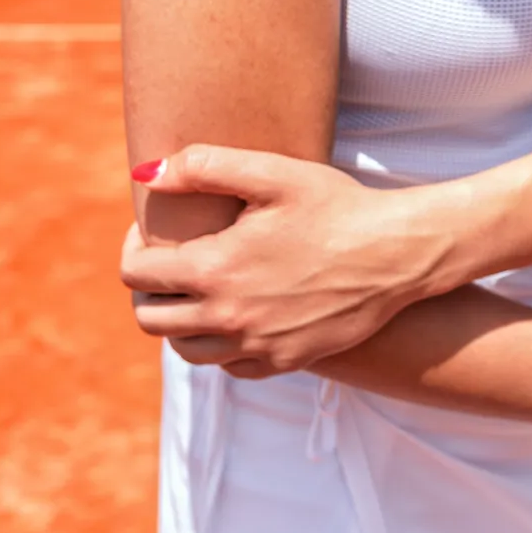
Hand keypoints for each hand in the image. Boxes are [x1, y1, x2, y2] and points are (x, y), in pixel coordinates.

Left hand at [120, 145, 460, 377]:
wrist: (398, 254)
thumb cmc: (339, 206)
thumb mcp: (275, 173)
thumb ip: (205, 166)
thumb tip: (145, 173)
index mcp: (215, 269)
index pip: (136, 273)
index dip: (133, 247)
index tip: (152, 231)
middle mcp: (228, 316)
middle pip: (149, 319)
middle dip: (148, 289)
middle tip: (170, 262)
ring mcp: (257, 345)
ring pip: (184, 349)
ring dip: (180, 321)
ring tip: (199, 290)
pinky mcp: (286, 361)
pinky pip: (229, 366)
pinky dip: (221, 344)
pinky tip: (238, 314)